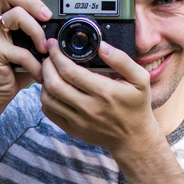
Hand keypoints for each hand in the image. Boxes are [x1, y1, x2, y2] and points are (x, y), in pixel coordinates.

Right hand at [0, 0, 53, 104]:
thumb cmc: (12, 68)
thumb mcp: (26, 44)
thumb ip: (37, 29)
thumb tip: (65, 21)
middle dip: (32, 1)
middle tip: (47, 17)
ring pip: (14, 15)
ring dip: (36, 30)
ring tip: (45, 48)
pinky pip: (19, 51)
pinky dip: (34, 63)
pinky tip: (40, 73)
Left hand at [40, 39, 163, 153]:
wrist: (134, 138)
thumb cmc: (136, 105)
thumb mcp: (140, 79)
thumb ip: (121, 60)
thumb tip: (101, 46)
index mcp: (104, 92)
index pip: (69, 71)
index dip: (57, 55)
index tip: (54, 45)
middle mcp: (89, 107)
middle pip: (54, 84)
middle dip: (47, 66)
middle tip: (49, 56)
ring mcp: (78, 120)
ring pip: (48, 98)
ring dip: (44, 81)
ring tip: (49, 71)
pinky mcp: (72, 129)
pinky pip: (50, 112)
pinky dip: (46, 98)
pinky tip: (52, 89)